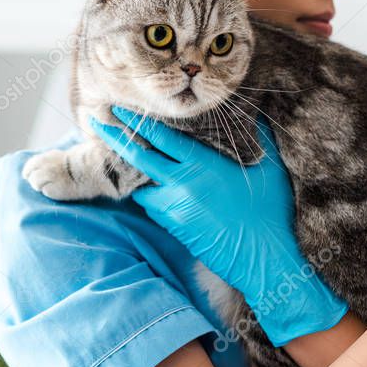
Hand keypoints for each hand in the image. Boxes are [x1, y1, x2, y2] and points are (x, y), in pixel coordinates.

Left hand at [90, 105, 347, 346]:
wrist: (264, 258)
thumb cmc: (272, 212)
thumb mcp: (269, 168)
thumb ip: (258, 137)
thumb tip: (255, 112)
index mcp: (203, 164)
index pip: (161, 137)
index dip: (137, 121)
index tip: (118, 108)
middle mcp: (182, 183)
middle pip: (138, 156)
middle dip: (114, 137)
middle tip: (94, 122)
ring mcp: (174, 208)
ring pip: (143, 186)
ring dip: (140, 177)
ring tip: (137, 164)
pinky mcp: (174, 228)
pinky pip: (155, 208)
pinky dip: (155, 198)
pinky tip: (163, 194)